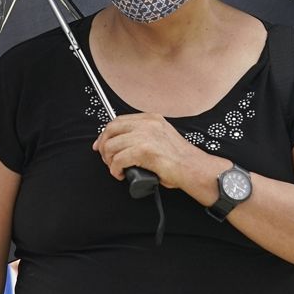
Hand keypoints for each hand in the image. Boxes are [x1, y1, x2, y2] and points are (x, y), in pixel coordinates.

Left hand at [91, 113, 208, 189]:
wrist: (193, 168)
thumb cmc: (178, 159)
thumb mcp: (160, 137)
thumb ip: (142, 135)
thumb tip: (120, 143)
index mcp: (151, 118)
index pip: (119, 121)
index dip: (106, 134)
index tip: (101, 145)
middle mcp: (148, 124)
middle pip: (111, 130)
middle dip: (103, 146)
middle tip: (106, 159)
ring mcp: (146, 136)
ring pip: (112, 146)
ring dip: (109, 160)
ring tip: (116, 169)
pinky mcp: (144, 151)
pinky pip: (118, 160)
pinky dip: (115, 169)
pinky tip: (121, 174)